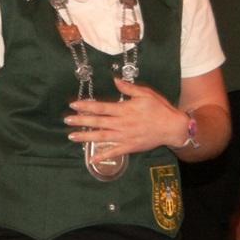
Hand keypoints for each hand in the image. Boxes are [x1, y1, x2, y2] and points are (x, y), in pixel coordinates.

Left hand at [64, 78, 187, 162]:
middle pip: (98, 122)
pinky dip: (102, 156)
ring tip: (71, 136)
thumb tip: (115, 80)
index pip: (101, 107)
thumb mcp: (146, 93)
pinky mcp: (129, 147)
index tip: (73, 105)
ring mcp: (125, 136)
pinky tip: (91, 159)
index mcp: (125, 109)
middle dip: (81, 121)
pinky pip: (114, 152)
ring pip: (102, 137)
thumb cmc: (160, 108)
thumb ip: (129, 88)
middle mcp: (122, 123)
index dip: (86, 106)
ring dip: (86, 137)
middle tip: (67, 121)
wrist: (172, 127)